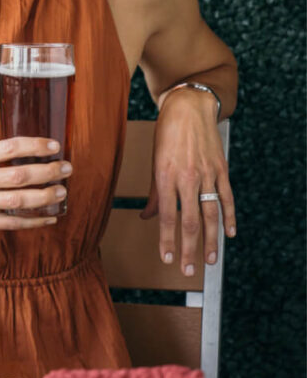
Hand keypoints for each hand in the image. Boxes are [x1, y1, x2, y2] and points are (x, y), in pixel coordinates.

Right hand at [0, 137, 71, 230]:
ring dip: (44, 197)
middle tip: (66, 169)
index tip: (55, 146)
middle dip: (47, 172)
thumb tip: (43, 151)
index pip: (10, 147)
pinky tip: (50, 216)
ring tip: (61, 191)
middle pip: (18, 176)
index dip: (35, 146)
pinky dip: (34, 220)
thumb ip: (2, 153)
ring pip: (17, 201)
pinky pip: (12, 223)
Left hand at [139, 89, 235, 273]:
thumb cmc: (166, 134)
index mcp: (165, 176)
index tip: (168, 259)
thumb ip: (153, 193)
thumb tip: (147, 217)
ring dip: (211, 240)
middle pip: (190, 221)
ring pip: (211, 214)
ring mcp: (207, 174)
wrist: (188, 107)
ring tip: (210, 260)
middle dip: (189, 249)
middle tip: (189, 270)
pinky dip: (230, 217)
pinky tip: (229, 234)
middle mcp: (187, 178)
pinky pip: (227, 198)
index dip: (167, 240)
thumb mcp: (154, 162)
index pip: (166, 217)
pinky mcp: (221, 169)